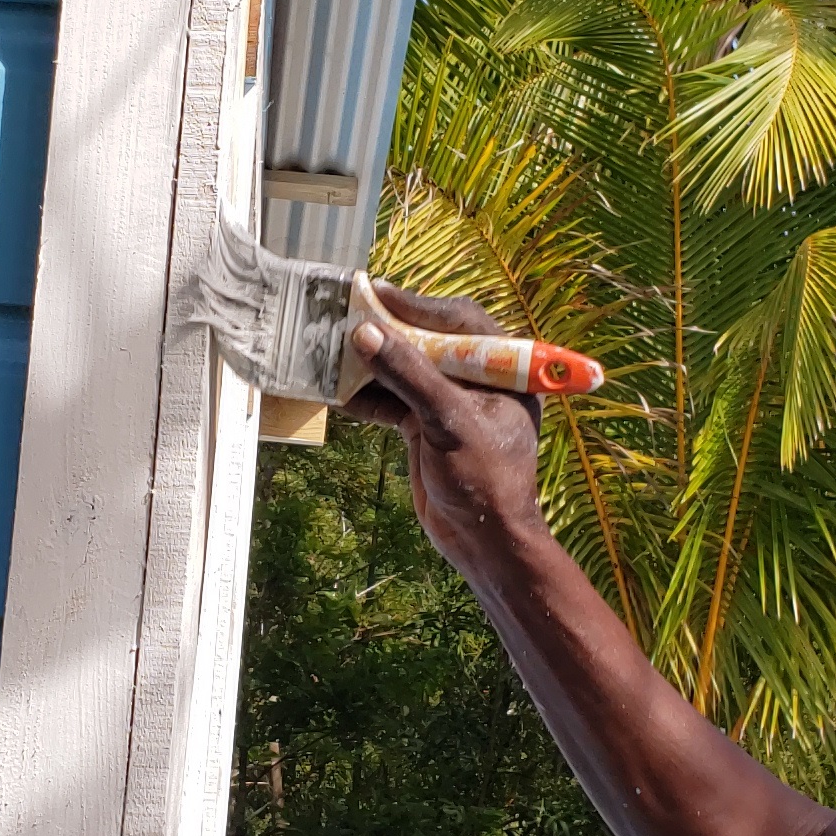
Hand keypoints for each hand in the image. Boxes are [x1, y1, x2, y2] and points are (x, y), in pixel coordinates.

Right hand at [332, 283, 552, 571]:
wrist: (485, 543)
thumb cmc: (485, 480)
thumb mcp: (449, 422)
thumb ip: (409, 375)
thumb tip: (366, 333)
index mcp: (503, 369)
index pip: (459, 320)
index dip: (417, 305)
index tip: (375, 293)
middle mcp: (478, 380)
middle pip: (427, 341)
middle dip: (387, 332)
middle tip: (346, 314)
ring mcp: (451, 404)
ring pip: (406, 371)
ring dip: (371, 365)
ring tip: (332, 349)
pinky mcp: (427, 428)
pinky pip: (393, 402)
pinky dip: (367, 398)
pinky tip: (337, 392)